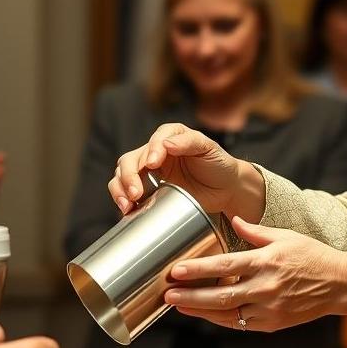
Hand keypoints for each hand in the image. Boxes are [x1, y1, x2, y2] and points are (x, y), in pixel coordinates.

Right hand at [108, 123, 263, 219]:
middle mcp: (155, 152)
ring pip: (122, 175)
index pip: (154, 140)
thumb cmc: (219, 164)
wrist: (226, 189)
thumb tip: (166, 143)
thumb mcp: (209, 149)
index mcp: (170, 136)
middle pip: (131, 159)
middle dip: (129, 176)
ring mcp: (149, 172)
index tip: (152, 165)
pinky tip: (128, 211)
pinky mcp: (148, 190)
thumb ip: (190, 142)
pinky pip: (127, 192)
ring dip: (120, 189)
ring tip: (127, 204)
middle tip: (136, 193)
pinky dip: (123, 200)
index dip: (151, 151)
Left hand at [163, 217, 346, 331]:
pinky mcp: (273, 323)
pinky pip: (241, 323)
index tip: (176, 270)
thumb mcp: (285, 236)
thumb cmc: (312, 256)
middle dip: (191, 296)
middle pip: (221, 295)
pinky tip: (205, 313)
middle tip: (168, 293)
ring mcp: (269, 308)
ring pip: (228, 314)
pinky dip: (221, 319)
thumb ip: (255, 231)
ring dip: (201, 311)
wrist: (340, 284)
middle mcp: (266, 287)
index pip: (225, 266)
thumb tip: (233, 218)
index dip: (198, 269)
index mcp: (267, 262)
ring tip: (179, 305)